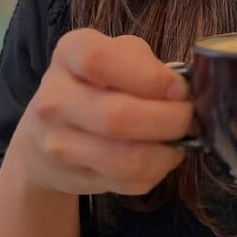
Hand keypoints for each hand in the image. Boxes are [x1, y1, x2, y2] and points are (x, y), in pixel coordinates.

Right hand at [14, 29, 192, 196]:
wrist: (47, 129)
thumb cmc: (98, 80)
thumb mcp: (119, 53)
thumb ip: (146, 63)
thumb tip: (179, 91)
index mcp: (69, 53)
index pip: (101, 61)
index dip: (150, 78)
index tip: (179, 89)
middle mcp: (54, 98)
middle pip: (117, 118)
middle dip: (169, 121)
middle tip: (189, 117)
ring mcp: (57, 143)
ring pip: (125, 160)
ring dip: (167, 153)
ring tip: (180, 139)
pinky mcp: (72, 179)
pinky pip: (127, 183)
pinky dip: (156, 172)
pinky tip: (160, 156)